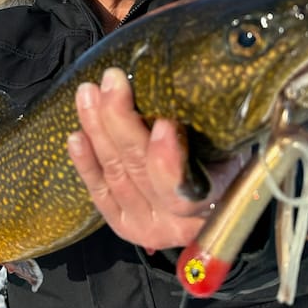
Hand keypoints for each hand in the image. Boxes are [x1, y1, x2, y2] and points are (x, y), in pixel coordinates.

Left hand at [68, 67, 247, 250]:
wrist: (214, 208)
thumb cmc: (224, 165)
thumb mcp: (231, 150)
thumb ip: (213, 132)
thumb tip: (197, 85)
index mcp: (210, 204)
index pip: (183, 187)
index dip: (168, 159)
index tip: (163, 122)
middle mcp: (175, 222)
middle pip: (139, 170)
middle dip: (121, 121)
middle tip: (112, 81)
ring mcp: (145, 226)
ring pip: (115, 173)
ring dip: (97, 129)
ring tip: (88, 93)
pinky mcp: (122, 224)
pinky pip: (99, 191)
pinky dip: (85, 162)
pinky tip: (76, 135)